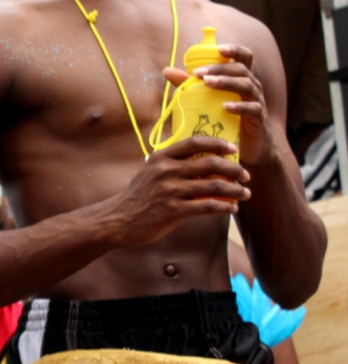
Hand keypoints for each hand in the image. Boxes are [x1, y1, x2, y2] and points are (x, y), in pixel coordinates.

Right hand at [100, 135, 250, 247]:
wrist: (117, 220)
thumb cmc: (136, 197)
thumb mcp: (149, 173)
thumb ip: (171, 165)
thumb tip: (200, 162)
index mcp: (161, 157)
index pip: (195, 142)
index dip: (218, 144)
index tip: (233, 149)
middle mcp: (166, 170)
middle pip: (210, 163)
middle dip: (234, 169)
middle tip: (245, 175)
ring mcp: (169, 190)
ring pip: (214, 186)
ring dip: (235, 190)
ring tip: (245, 194)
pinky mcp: (173, 210)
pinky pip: (207, 206)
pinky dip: (224, 207)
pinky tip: (231, 209)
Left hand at [163, 43, 275, 167]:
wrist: (247, 148)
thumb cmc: (226, 119)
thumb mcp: (207, 100)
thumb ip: (189, 85)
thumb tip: (167, 70)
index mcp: (241, 78)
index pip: (243, 57)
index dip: (234, 50)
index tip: (219, 48)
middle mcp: (252, 86)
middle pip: (240, 69)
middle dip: (219, 67)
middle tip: (198, 73)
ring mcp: (257, 101)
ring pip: (247, 85)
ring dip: (226, 82)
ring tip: (208, 83)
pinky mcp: (258, 119)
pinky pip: (252, 108)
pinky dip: (239, 106)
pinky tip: (226, 107)